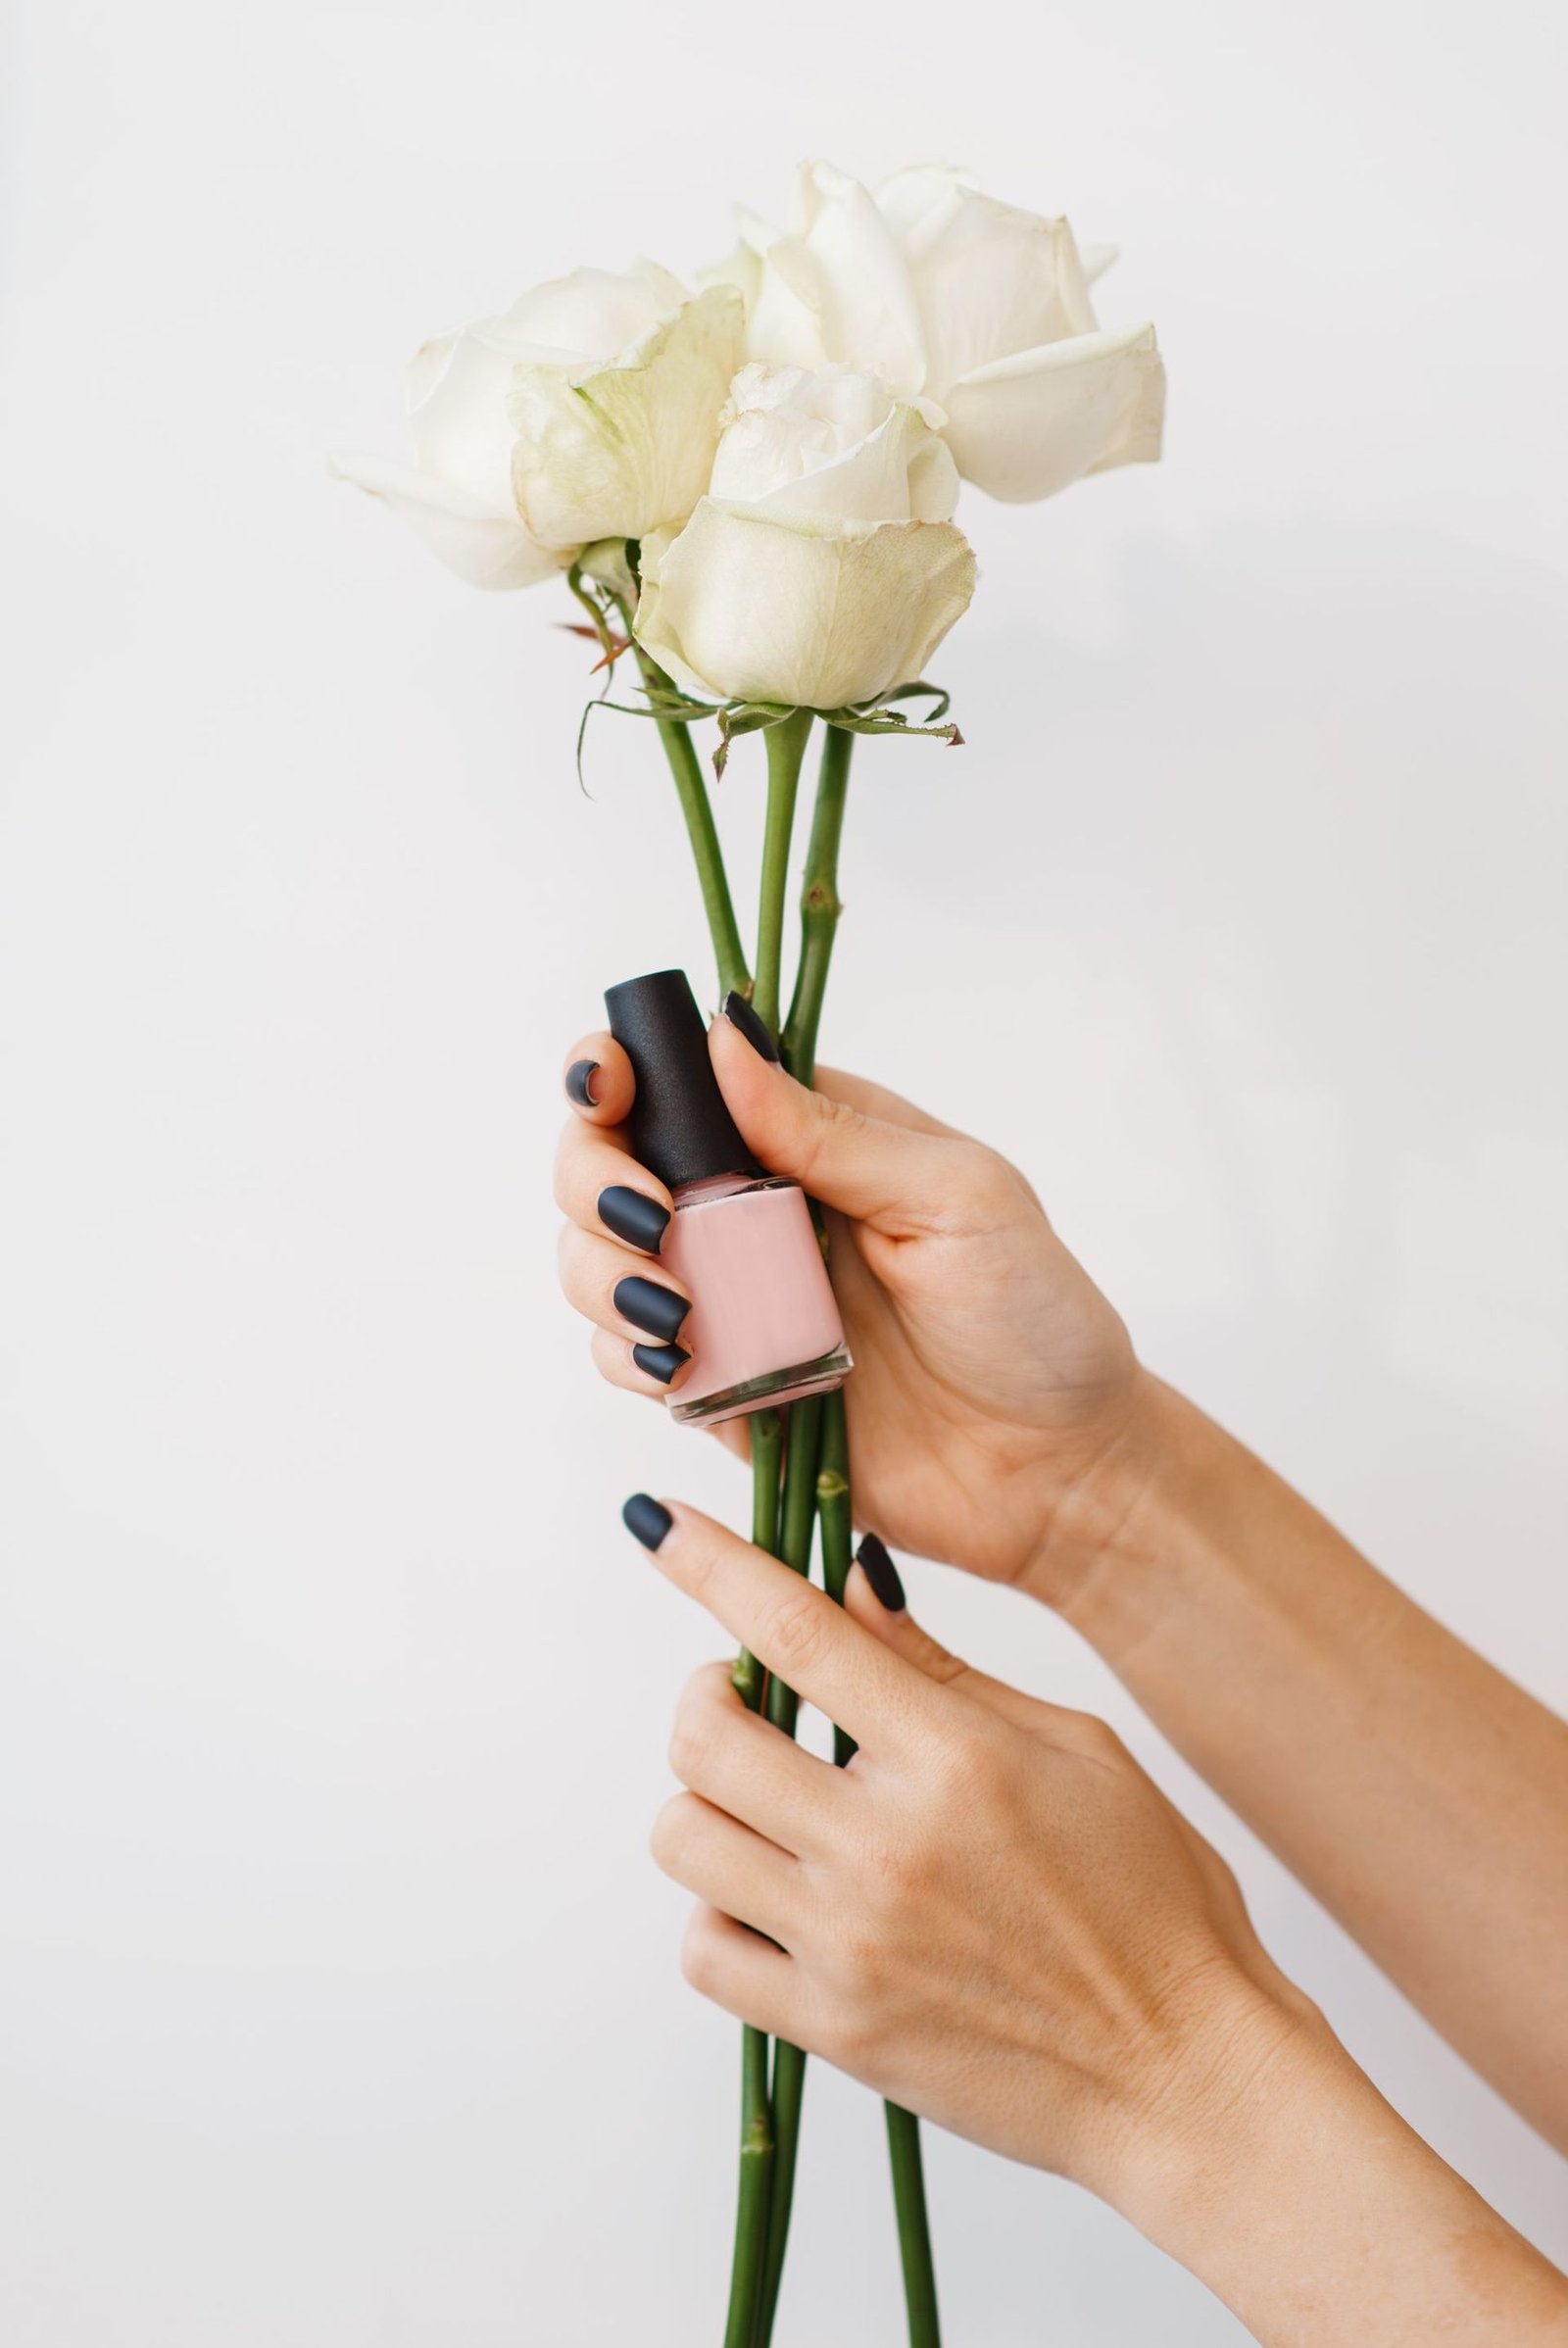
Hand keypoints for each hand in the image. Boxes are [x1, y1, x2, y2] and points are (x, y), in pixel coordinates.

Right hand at [557, 1004, 1140, 1591]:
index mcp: (810, 1137)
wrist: (1057, 1472)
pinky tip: (682, 1364)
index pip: (682, 1077)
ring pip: (594, 1259)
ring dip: (603, 1272)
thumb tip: (726, 1039)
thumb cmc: (1035, 1319)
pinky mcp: (720, 1386)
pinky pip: (624, 1360)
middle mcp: (752, 1207)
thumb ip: (832, 1129)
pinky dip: (625, 1356)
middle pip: (607, 1160)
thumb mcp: (956, 1197)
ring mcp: (730, 1298)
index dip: (621, 1072)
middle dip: (595, 1179)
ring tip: (677, 1310)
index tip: (613, 1092)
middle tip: (654, 1220)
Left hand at [623, 1491, 1307, 2201]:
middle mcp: (888, 1848)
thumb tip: (848, 1587)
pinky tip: (773, 1899)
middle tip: (745, 1700)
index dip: (712, 1564)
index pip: (798, 1631)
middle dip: (706, 1696)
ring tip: (766, 1807)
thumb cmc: (1154, 1902)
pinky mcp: (835, 2031)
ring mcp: (851, 1946)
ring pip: (685, 1837)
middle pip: (705, 1735)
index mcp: (957, 1759)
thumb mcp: (1075, 1748)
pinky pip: (703, 1953)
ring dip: (707, 1804)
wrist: (1185, 2076)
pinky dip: (718, 1915)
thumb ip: (945, 1672)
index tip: (659, 1525)